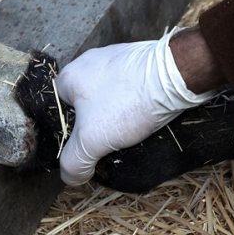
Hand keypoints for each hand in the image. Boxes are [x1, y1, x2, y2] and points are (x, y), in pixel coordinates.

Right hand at [56, 29, 218, 185]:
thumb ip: (74, 162)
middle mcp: (88, 62)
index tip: (88, 147)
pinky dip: (134, 101)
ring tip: (131, 130)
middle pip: (85, 104)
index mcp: (69, 75)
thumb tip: (71, 177)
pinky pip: (128, 86)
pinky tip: (145, 113)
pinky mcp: (139, 58)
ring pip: (108, 95)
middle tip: (110, 142)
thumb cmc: (127, 103)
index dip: (71, 134)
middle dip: (96, 125)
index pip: (58, 111)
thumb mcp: (92, 140)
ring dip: (116, 114)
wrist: (175, 76)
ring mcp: (115, 57)